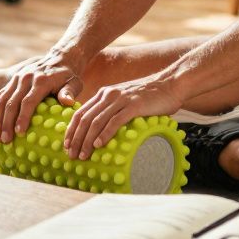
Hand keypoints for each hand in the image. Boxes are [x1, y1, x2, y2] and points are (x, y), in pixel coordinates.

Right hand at [0, 51, 85, 143]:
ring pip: (2, 99)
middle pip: (11, 102)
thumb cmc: (68, 76)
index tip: (19, 132)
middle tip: (5, 141)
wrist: (59, 58)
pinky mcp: (11, 79)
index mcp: (41, 80)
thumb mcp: (73, 83)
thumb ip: (69, 92)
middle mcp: (26, 78)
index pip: (28, 101)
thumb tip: (68, 102)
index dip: (23, 117)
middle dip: (6, 123)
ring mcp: (16, 78)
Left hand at [63, 76, 181, 159]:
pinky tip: (100, 145)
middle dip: (76, 139)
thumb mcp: (125, 100)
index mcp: (104, 94)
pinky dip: (105, 134)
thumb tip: (104, 133)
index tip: (67, 145)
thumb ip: (114, 111)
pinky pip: (114, 121)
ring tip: (83, 155)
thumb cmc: (150, 97)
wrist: (171, 84)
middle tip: (72, 155)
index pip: (80, 113)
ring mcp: (121, 100)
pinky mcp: (133, 106)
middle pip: (85, 119)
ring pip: (96, 122)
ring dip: (87, 140)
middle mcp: (108, 95)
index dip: (71, 130)